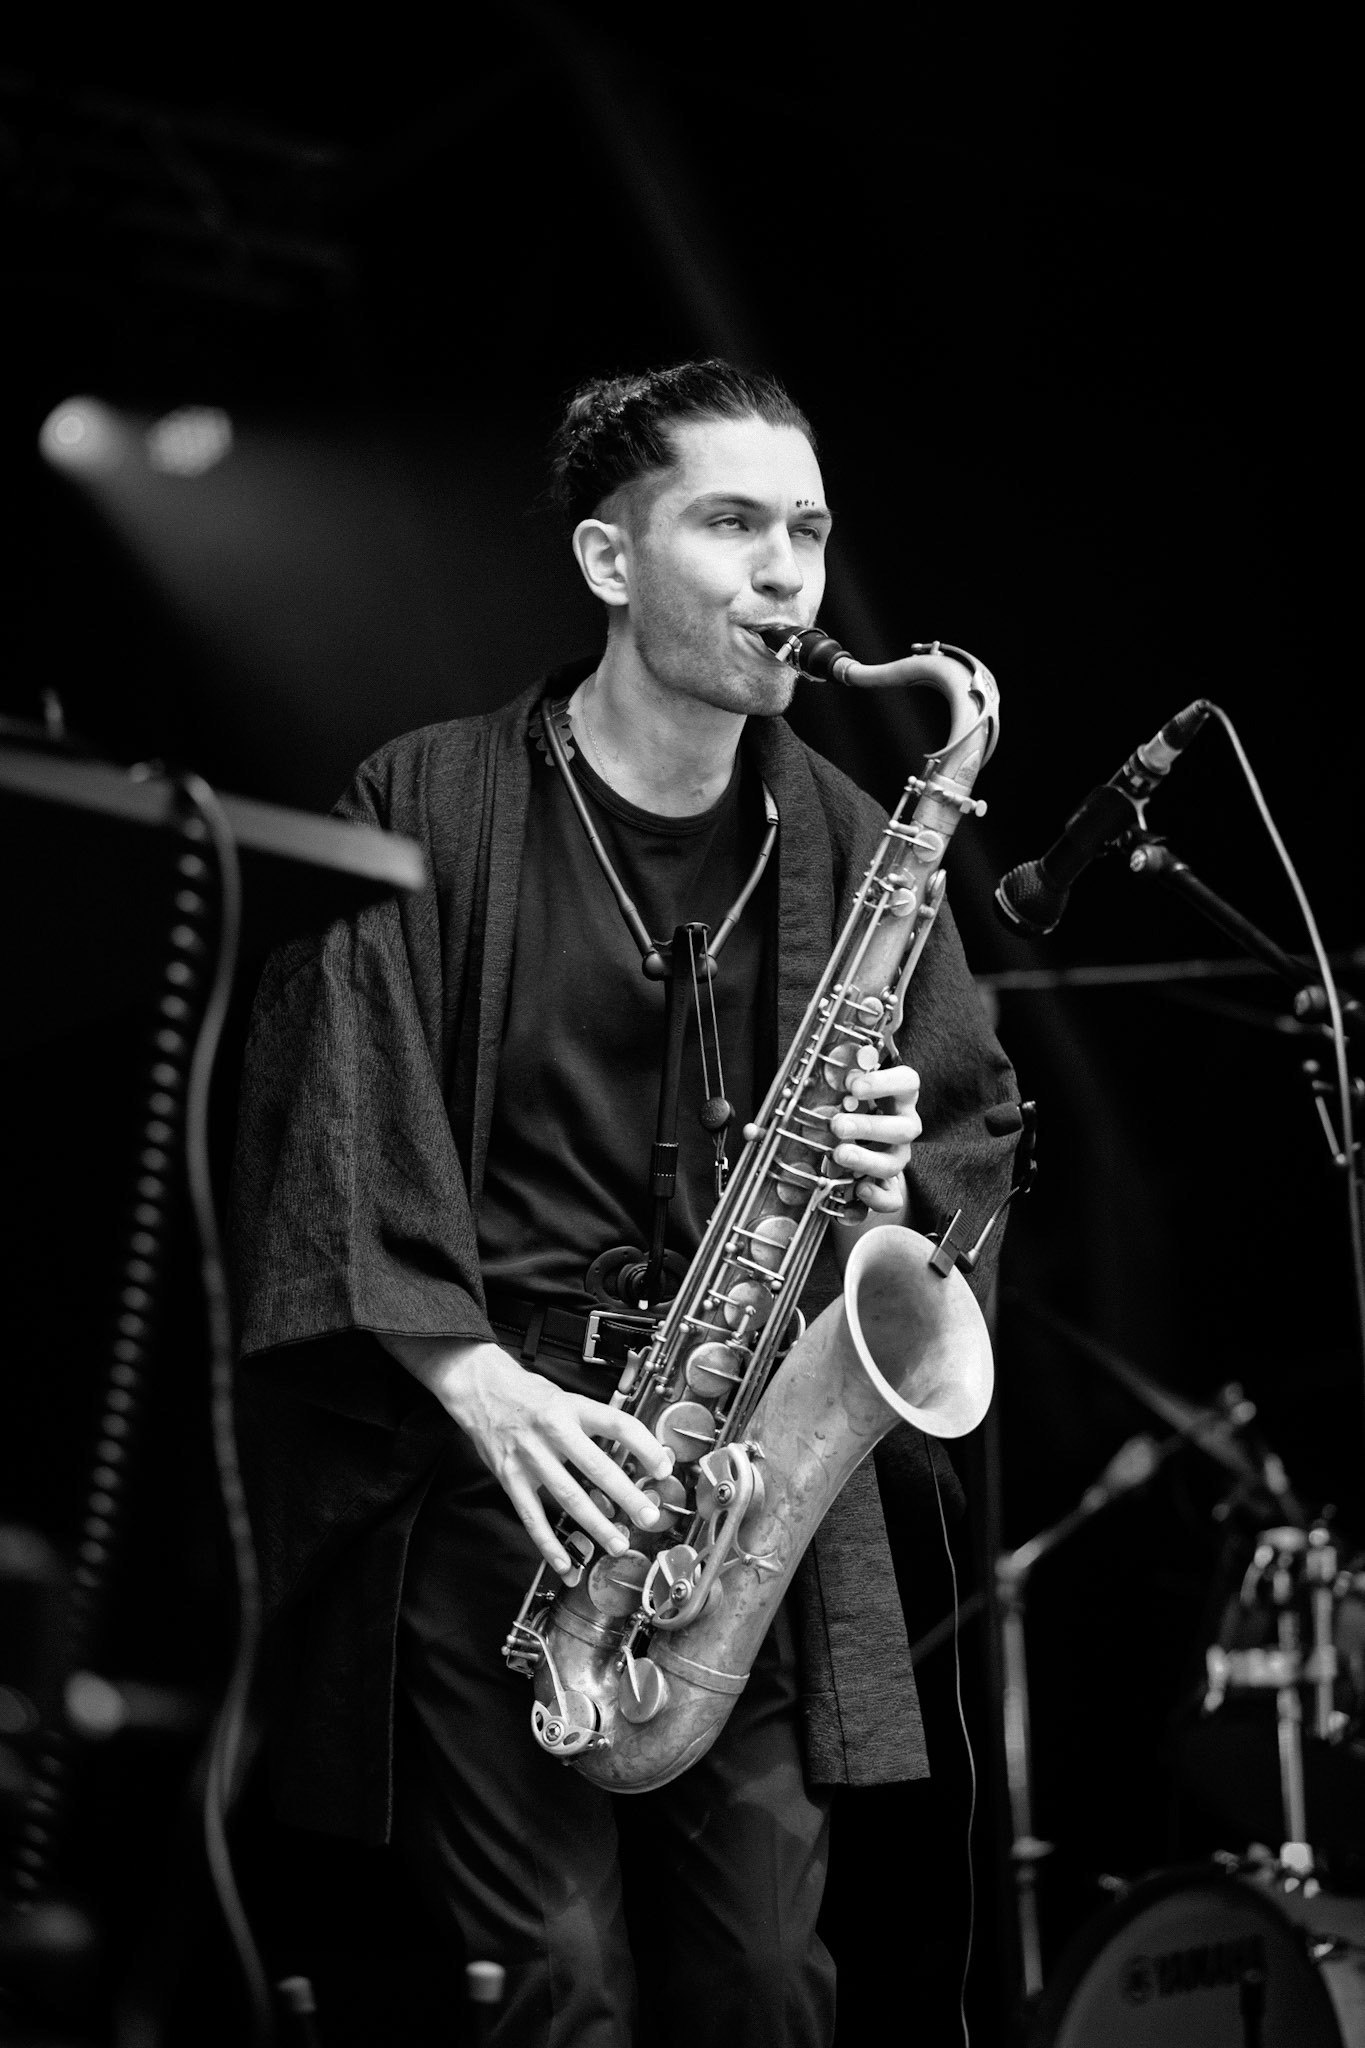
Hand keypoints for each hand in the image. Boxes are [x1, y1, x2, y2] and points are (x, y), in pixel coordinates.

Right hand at [381, 1335, 672, 1576]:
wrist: (479, 1386)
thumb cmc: (528, 1394)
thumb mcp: (566, 1397)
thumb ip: (596, 1424)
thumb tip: (636, 1451)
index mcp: (572, 1408)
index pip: (616, 1424)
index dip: (644, 1446)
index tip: (663, 1468)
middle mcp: (552, 1430)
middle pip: (596, 1466)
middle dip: (626, 1495)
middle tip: (648, 1517)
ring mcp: (529, 1455)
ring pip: (568, 1496)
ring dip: (595, 1524)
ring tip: (618, 1544)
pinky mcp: (509, 1476)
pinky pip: (531, 1516)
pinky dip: (549, 1543)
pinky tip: (565, 1562)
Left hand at [829, 1062, 920, 1218]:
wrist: (860, 1154)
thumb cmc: (853, 1113)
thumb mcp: (848, 1096)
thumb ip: (842, 1085)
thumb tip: (832, 1074)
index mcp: (899, 1099)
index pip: (908, 1083)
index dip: (884, 1083)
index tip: (854, 1086)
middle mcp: (903, 1127)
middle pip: (901, 1129)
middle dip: (868, 1128)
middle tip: (837, 1126)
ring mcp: (898, 1157)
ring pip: (894, 1163)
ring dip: (865, 1160)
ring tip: (838, 1154)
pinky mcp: (891, 1187)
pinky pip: (892, 1198)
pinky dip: (876, 1197)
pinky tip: (859, 1189)